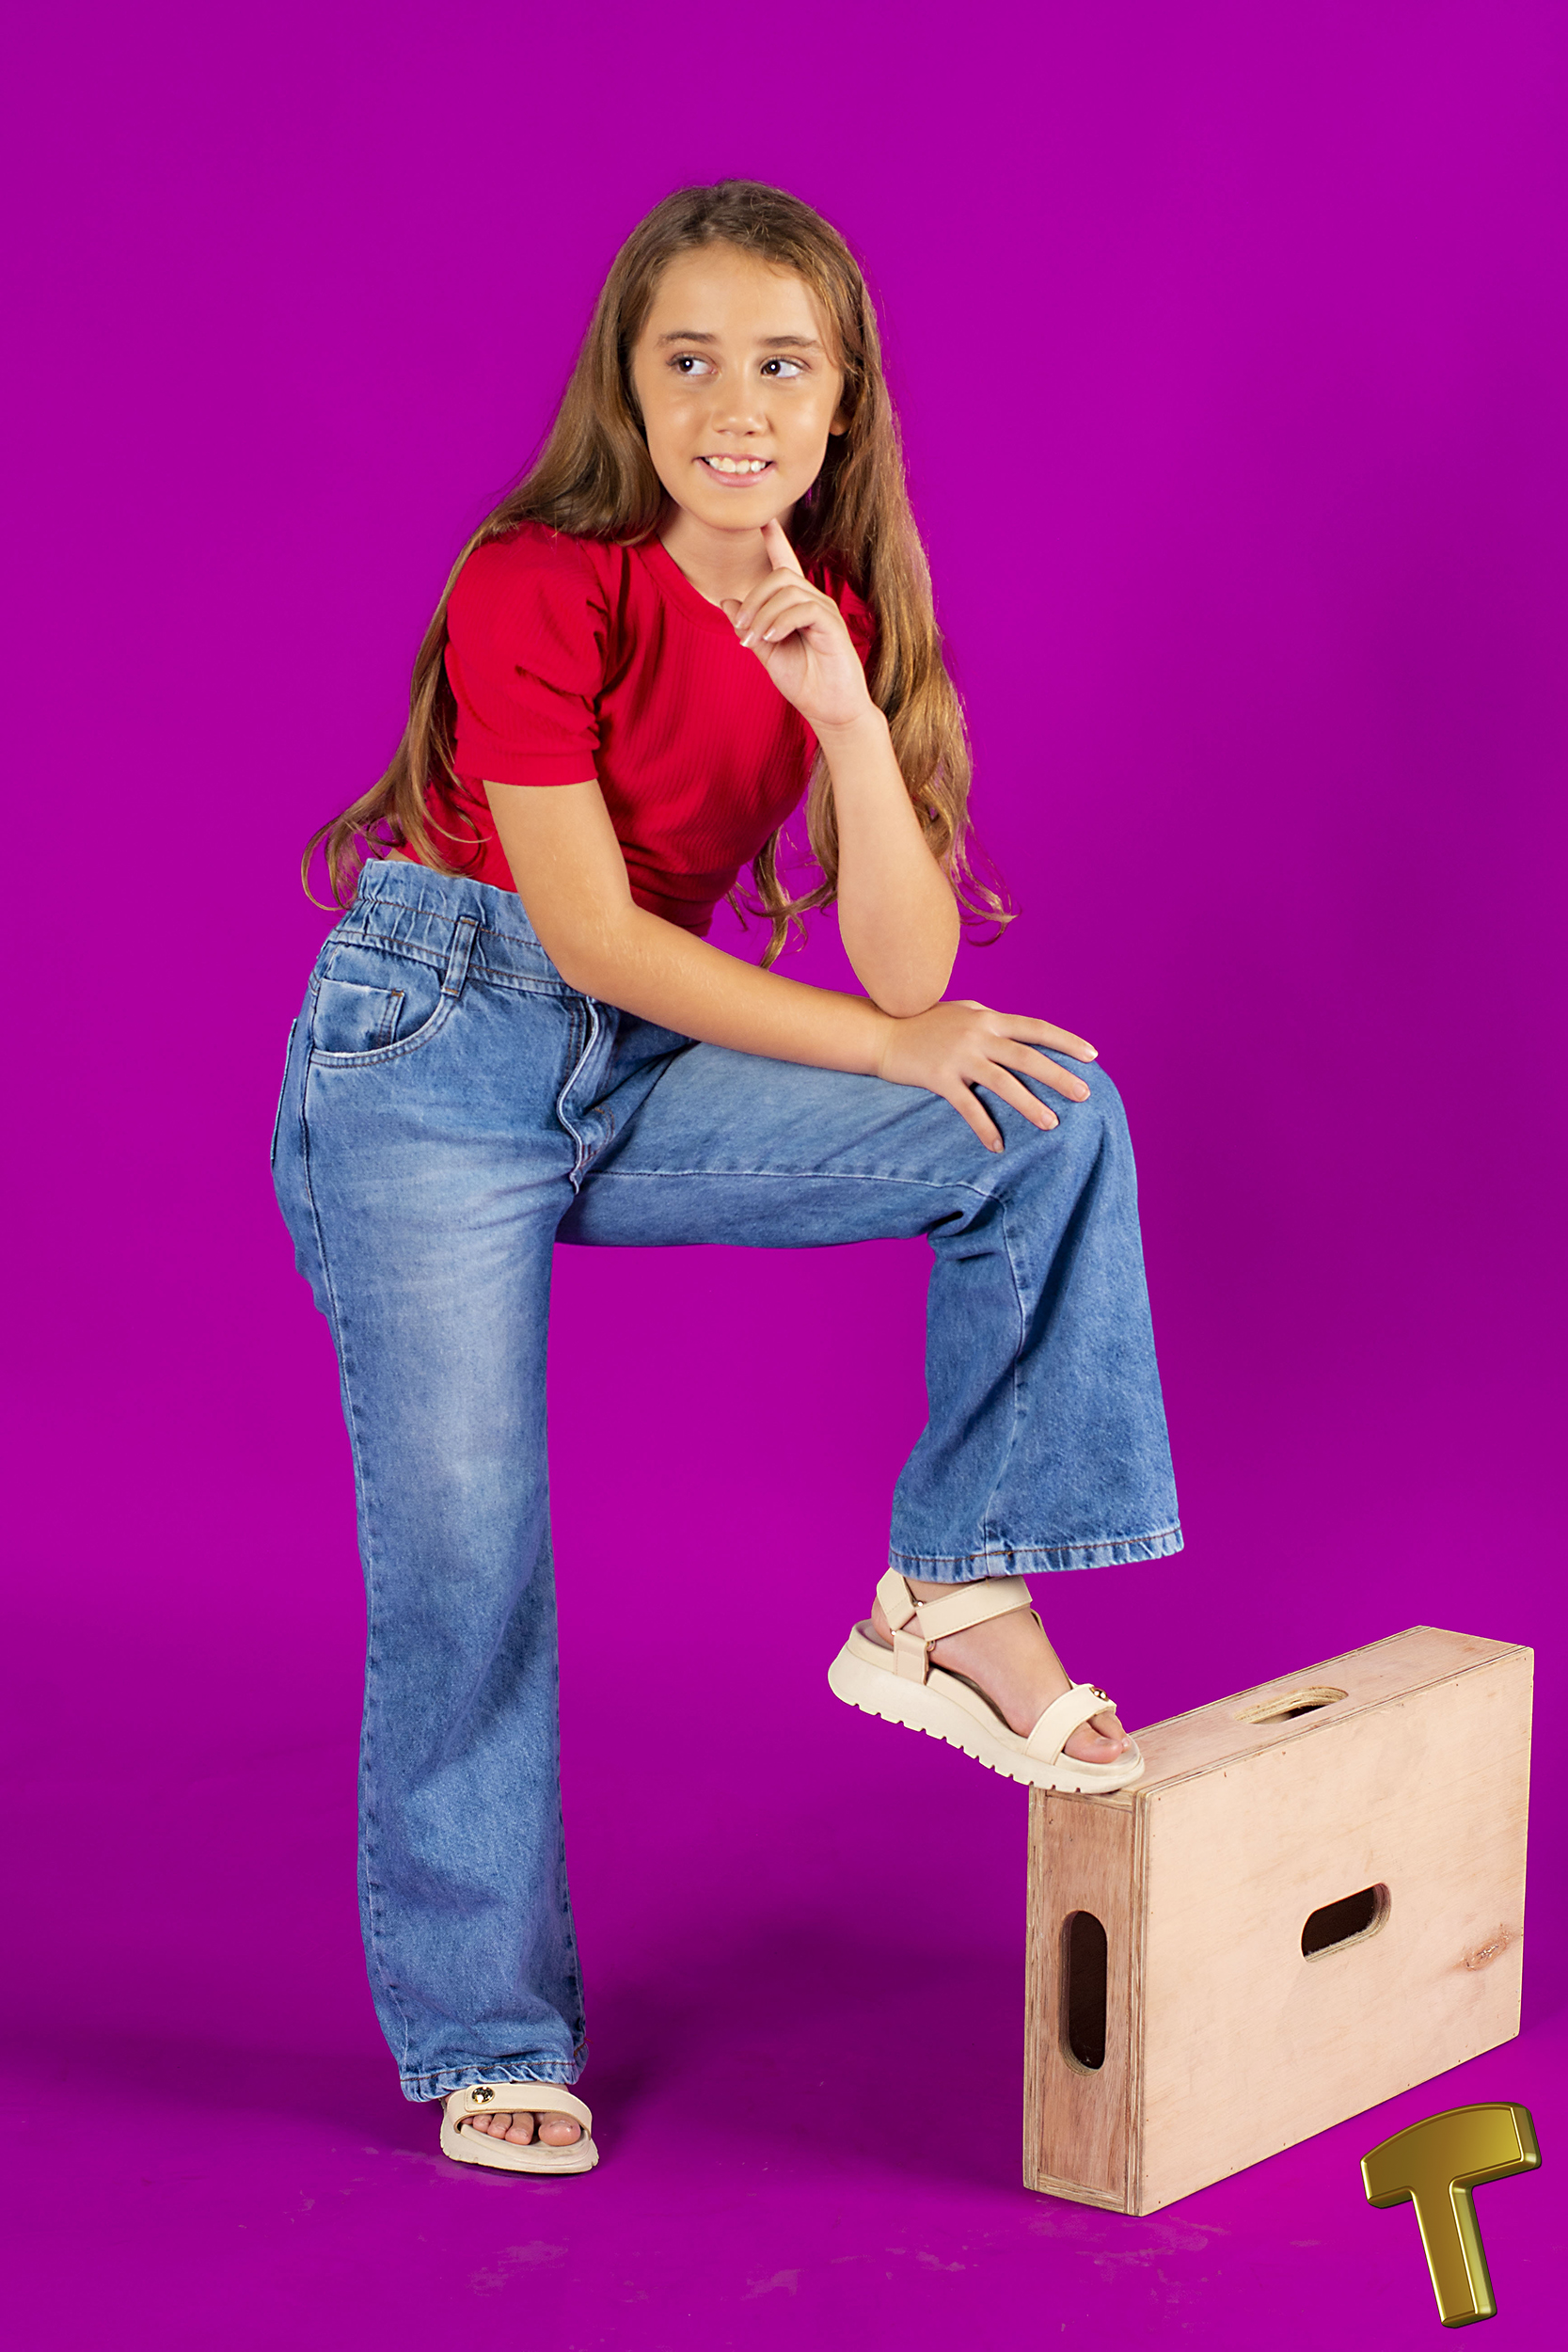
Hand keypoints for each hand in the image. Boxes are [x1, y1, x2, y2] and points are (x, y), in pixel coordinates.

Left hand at [722, 519, 875, 733]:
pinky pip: (803, 608)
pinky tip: (773, 638)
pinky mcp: (832, 626)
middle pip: (779, 575)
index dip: (775, 539)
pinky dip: (781, 621)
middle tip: (741, 631)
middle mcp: (813, 601)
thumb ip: (749, 626)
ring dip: (763, 614)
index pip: (786, 564)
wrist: (831, 711)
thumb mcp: (768, 653)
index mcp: (797, 606)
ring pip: (788, 590)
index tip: (763, 518)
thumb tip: (727, 601)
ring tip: (755, 640)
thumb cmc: (804, 683)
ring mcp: (825, 612)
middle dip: (753, 599)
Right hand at [876, 1000, 1096, 1151]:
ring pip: (1003, 1082)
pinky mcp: (938, 1077)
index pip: (1036, 1028)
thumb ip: (990, 1021)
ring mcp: (959, 1056)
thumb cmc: (922, 1024)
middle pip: (1027, 1057)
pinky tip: (998, 1146)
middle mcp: (978, 1035)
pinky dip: (984, 1127)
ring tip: (1052, 1124)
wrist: (880, 1032)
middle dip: (1059, 1076)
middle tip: (1085, 1095)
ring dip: (1030, 1105)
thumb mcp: (962, 1013)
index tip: (1092, 1056)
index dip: (1066, 1041)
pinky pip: (967, 1107)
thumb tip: (1017, 1033)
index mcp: (988, 1019)